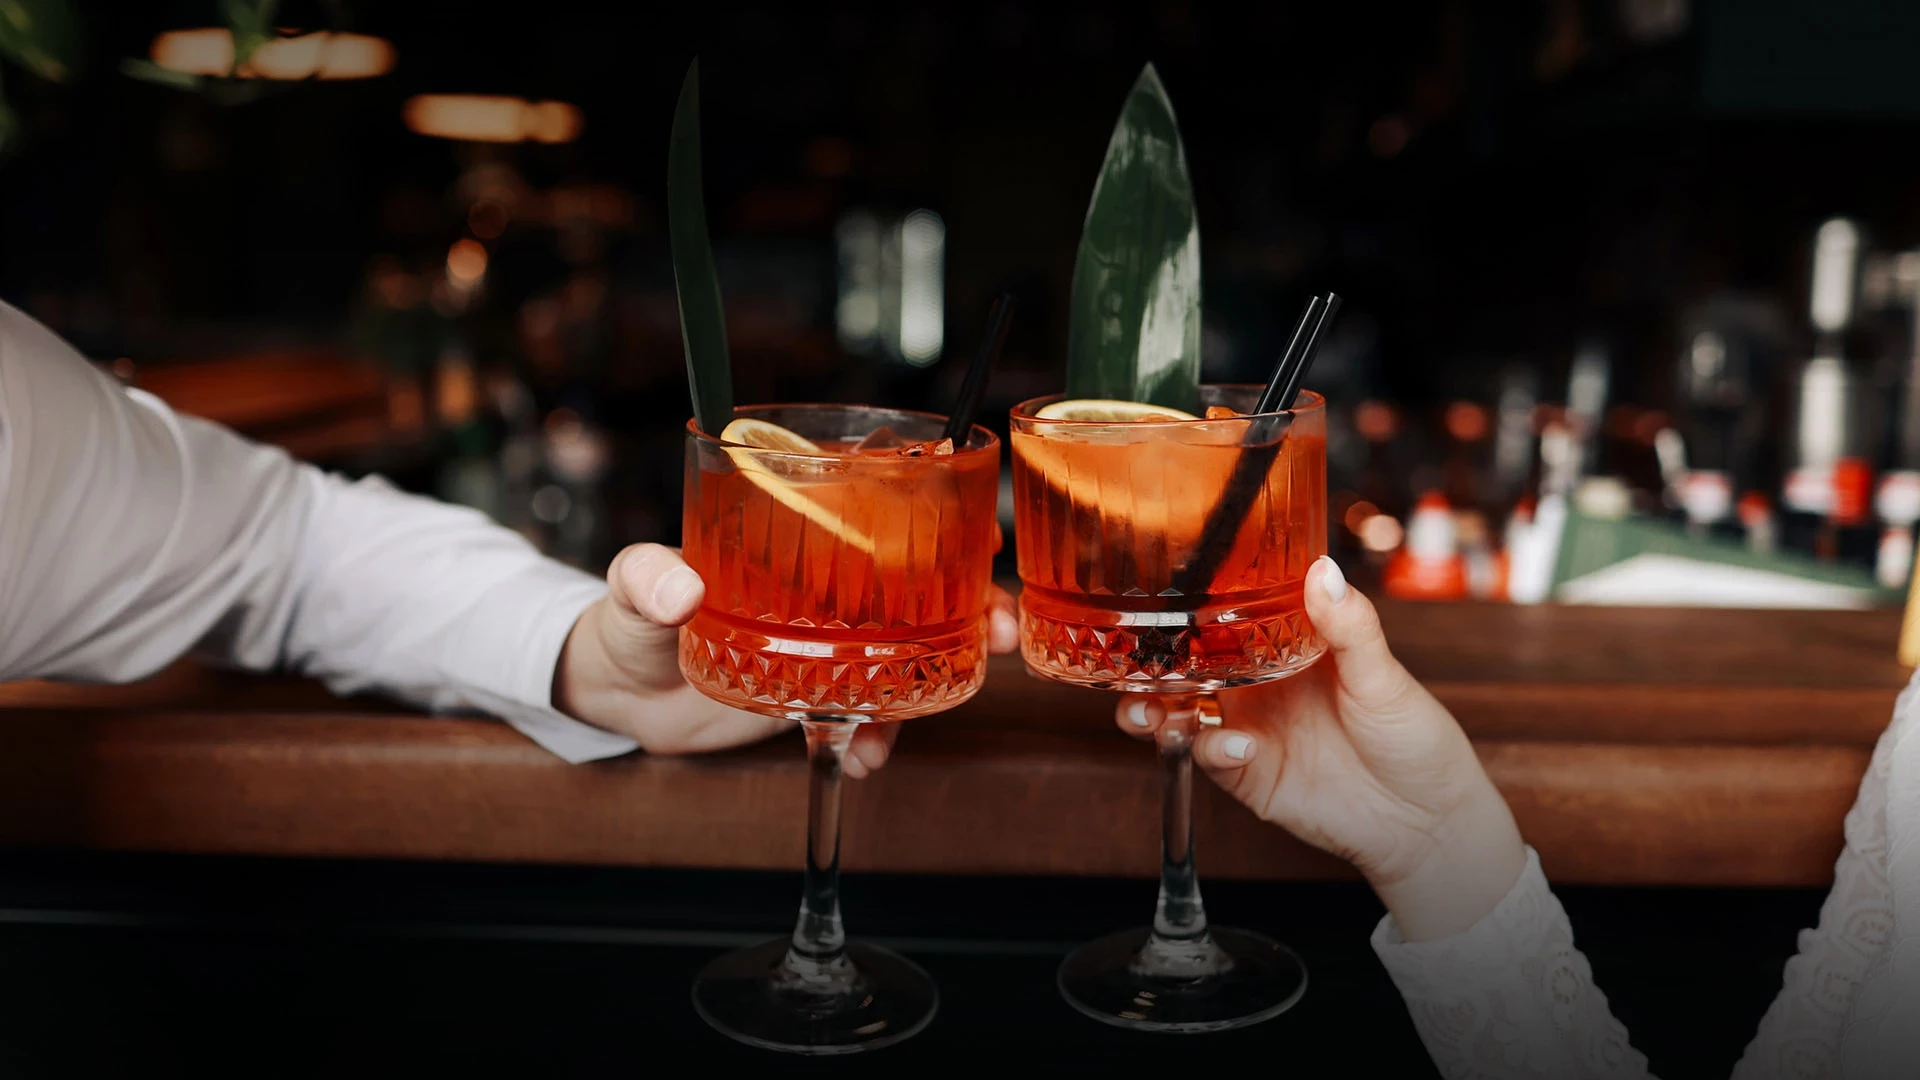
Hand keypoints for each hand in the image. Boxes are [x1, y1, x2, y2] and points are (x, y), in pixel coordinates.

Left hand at [554, 542, 1020, 777]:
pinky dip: (881, 736)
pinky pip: (871, 710)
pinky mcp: (821, 692)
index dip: (944, 517)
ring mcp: (830, 641)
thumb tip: (679, 588)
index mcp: (794, 536)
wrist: (619, 695)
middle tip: (1001, 629)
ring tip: (950, 698)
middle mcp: (826, 585)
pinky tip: (865, 757)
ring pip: (911, 647)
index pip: (881, 510)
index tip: (984, 538)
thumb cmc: (626, 618)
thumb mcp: (631, 589)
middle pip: (922, 582)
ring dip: (947, 670)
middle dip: (975, 603)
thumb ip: (648, 579)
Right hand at [1113, 555, 1524, 940]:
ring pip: (1179, 712)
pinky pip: (1210, 757)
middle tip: (1132, 660)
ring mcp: (1249, 730)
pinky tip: (1238, 746)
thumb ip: (1349, 626)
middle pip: (1185, 666)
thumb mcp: (1384, 675)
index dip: (1188, 608)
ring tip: (1151, 710)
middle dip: (1149, 662)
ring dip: (1154, 709)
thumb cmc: (1414, 736)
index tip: (1159, 592)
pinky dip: (1211, 749)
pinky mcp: (1249, 776)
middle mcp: (1257, 686)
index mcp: (1284, 648)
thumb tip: (1324, 569)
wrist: (1427, 820)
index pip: (1224, 618)